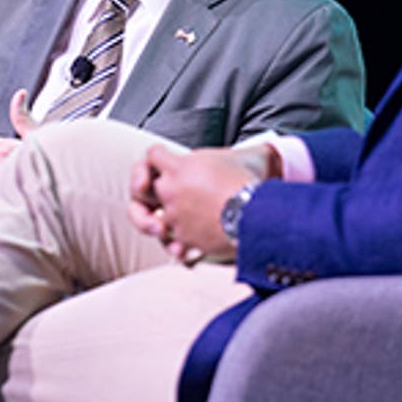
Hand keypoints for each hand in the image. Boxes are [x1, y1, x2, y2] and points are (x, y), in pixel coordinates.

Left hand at [127, 144, 273, 263]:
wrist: (257, 214)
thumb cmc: (246, 183)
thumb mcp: (223, 158)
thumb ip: (200, 159)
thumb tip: (197, 161)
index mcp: (180, 167)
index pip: (153, 155)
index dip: (157, 158)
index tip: (163, 162)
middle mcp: (171, 190)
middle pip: (144, 188)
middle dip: (148, 191)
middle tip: (157, 193)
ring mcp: (175, 216)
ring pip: (155, 218)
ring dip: (164, 221)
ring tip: (173, 224)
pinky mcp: (184, 238)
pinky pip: (172, 243)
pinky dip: (179, 245)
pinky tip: (185, 246)